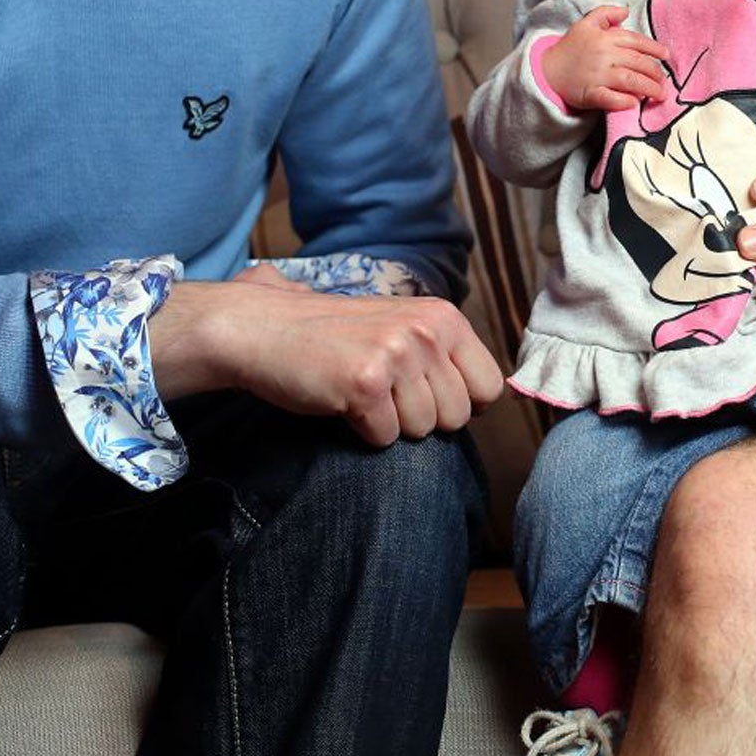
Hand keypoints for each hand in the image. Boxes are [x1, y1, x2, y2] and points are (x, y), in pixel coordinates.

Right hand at [156, 268, 505, 445]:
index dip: (461, 404)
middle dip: (422, 418)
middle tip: (384, 393)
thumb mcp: (403, 329)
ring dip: (390, 424)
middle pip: (458, 416)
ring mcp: (397, 354)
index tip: (426, 396)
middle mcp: (427, 331)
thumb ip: (445, 356)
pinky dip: (362, 432)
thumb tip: (490, 400)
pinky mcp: (365, 383)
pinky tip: (342, 401)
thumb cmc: (335, 338)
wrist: (265, 328)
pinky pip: (385, 438)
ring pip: (423, 430)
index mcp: (444, 316)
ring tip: (362, 393)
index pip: (490, 387)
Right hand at [541, 4, 670, 111]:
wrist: (547, 70)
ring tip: (659, 94)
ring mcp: (597, 75)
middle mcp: (604, 55)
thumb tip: (626, 11)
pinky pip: (611, 98)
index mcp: (605, 37)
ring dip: (649, 88)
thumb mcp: (585, 24)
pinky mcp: (590, 93)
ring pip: (630, 80)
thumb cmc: (570, 47)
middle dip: (656, 73)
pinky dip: (625, 101)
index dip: (654, 49)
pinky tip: (634, 103)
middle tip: (664, 82)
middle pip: (639, 63)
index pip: (637, 41)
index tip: (666, 56)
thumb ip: (605, 13)